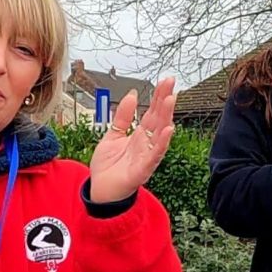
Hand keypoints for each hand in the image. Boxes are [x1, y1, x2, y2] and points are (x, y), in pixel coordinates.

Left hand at [89, 77, 176, 202]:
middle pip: (159, 118)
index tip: (166, 81)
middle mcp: (147, 144)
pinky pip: (155, 155)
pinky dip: (162, 143)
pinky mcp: (142, 169)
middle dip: (165, 100)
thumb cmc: (108, 167)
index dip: (159, 96)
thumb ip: (122, 116)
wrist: (100, 191)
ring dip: (166, 117)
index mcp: (140, 135)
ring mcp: (147, 156)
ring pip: (160, 134)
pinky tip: (168, 130)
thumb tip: (133, 95)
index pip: (152, 111)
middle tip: (171, 82)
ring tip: (171, 100)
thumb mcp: (112, 135)